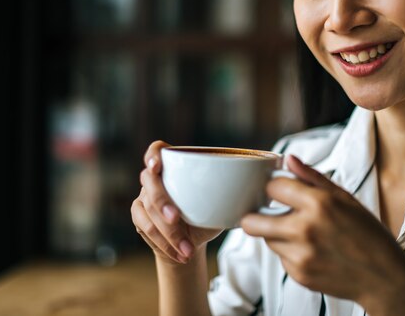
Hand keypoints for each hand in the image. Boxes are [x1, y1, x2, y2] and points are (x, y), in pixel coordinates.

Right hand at [131, 141, 221, 264]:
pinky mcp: (139, 216)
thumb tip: (265, 183)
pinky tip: (180, 253)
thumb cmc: (210, 213)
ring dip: (168, 232)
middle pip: (149, 183)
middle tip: (176, 218)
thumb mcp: (223, 200)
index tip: (157, 165)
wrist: (192, 240)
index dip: (153, 155)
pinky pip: (145, 227)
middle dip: (162, 201)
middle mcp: (155, 178)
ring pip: (148, 210)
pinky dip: (164, 243)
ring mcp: (144, 196)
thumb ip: (233, 189)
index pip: (157, 150)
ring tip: (187, 250)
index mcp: (175, 165)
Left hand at [241, 155, 404, 314]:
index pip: (272, 187)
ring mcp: (300, 255)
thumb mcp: (345, 198)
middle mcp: (305, 229)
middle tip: (267, 212)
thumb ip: (312, 177)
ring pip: (266, 239)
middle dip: (256, 214)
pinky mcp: (299, 275)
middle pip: (252, 221)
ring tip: (302, 232)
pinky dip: (290, 252)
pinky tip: (313, 250)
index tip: (280, 190)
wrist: (384, 277)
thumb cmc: (367, 233)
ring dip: (276, 233)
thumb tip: (287, 159)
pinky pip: (281, 258)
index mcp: (319, 204)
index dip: (275, 186)